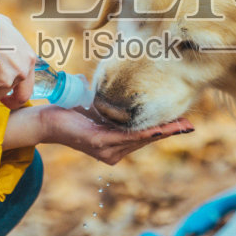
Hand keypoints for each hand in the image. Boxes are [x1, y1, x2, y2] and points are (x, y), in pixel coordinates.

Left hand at [2, 105, 193, 164]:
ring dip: (161, 132)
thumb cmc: (70, 113)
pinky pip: (125, 137)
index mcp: (114, 144)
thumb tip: (120, 84)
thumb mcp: (96, 108)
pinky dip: (142, 133)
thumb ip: (111, 103)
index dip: (164, 130)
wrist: (46, 121)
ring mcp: (106, 150)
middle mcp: (113, 152)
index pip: (143, 137)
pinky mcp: (99, 143)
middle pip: (146, 139)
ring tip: (179, 126)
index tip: (184, 125)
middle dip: (168, 131)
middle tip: (189, 125)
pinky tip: (156, 131)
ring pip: (139, 139)